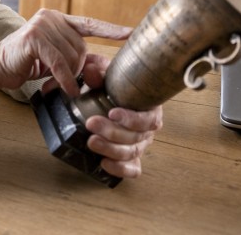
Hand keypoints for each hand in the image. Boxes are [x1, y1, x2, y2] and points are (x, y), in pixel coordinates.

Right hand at [0, 9, 131, 95]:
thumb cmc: (26, 63)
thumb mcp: (55, 59)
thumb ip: (76, 58)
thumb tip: (102, 67)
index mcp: (58, 19)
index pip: (90, 23)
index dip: (111, 30)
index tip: (132, 33)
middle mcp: (51, 17)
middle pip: (81, 47)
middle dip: (77, 69)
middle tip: (65, 82)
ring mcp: (42, 24)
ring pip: (72, 55)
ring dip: (69, 75)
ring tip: (57, 84)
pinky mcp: (34, 38)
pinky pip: (59, 62)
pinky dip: (65, 78)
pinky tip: (65, 89)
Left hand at [82, 54, 163, 178]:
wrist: (105, 100)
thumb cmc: (110, 87)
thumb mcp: (104, 76)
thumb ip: (98, 72)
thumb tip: (91, 70)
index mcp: (148, 108)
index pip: (148, 118)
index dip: (132, 118)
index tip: (112, 113)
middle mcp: (147, 129)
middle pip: (136, 137)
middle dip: (113, 132)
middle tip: (91, 124)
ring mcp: (139, 145)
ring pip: (131, 152)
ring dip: (111, 149)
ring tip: (91, 141)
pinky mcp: (130, 158)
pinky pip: (132, 169)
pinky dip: (120, 169)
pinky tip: (104, 164)